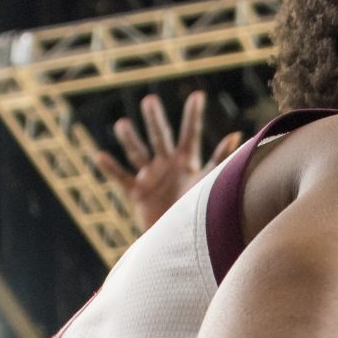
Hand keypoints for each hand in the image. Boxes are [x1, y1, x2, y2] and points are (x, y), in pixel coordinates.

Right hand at [85, 91, 244, 230]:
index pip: (191, 134)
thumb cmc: (201, 213)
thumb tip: (237, 134)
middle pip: (159, 137)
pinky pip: (121, 179)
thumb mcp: (211, 183)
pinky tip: (100, 156)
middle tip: (150, 100)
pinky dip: (111, 169)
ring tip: (122, 124)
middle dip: (154, 119)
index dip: (194, 116)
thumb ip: (221, 159)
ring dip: (130, 139)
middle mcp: (166, 165)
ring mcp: (150, 177)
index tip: (198, 95)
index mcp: (187, 162)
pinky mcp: (137, 193)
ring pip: (138, 153)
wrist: (182, 242)